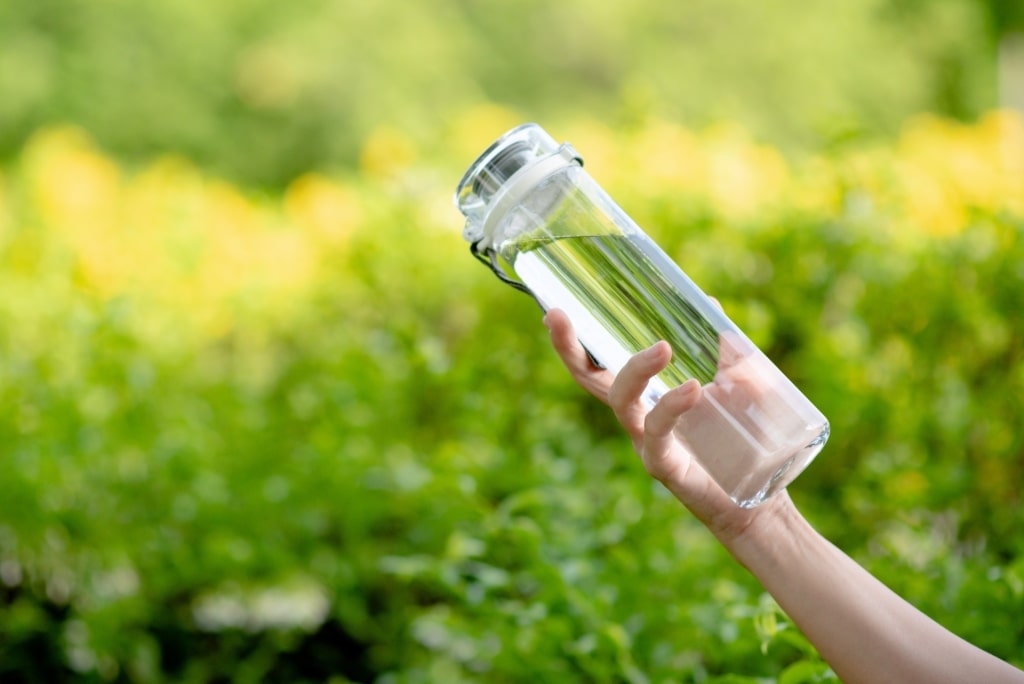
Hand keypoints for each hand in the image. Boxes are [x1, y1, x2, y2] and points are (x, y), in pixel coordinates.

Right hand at [543, 308, 790, 542]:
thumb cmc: (741, 444)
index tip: (556, 310)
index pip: (603, 362)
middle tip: (559, 316)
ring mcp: (645, 440)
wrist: (757, 503)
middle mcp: (636, 416)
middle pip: (589, 378)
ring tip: (662, 347)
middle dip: (570, 347)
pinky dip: (671, 407)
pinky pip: (657, 433)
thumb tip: (710, 306)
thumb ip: (727, 351)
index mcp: (646, 395)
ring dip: (635, 369)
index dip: (577, 339)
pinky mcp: (663, 465)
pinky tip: (693, 388)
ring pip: (620, 400)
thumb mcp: (738, 386)